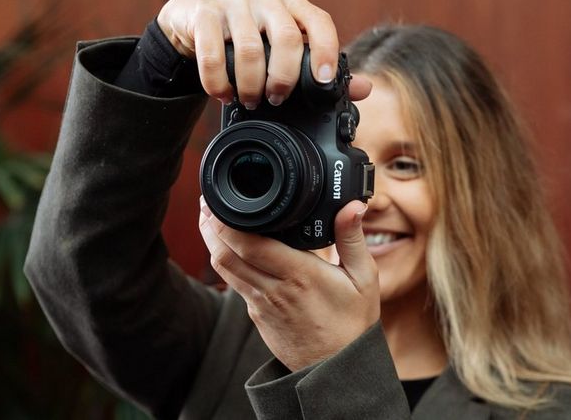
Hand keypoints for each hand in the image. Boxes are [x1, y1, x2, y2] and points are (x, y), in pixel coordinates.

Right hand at [157, 0, 370, 104]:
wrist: (193, 17)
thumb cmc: (247, 36)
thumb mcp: (282, 49)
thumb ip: (320, 68)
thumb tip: (364, 89)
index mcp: (292, 8)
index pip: (319, 21)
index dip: (326, 50)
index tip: (323, 81)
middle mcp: (267, 0)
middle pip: (287, 39)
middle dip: (284, 77)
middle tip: (275, 99)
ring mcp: (234, 3)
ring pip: (250, 49)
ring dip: (250, 84)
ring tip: (248, 100)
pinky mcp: (203, 13)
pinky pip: (213, 52)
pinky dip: (218, 80)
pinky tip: (222, 93)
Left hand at [199, 198, 379, 371]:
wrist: (336, 370)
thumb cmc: (352, 323)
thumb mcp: (363, 279)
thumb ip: (352, 239)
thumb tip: (352, 205)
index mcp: (298, 275)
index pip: (250, 244)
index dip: (227, 221)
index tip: (220, 199)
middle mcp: (273, 289)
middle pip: (225, 254)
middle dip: (210, 226)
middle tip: (207, 201)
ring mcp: (260, 304)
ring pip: (224, 269)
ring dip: (212, 242)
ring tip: (210, 217)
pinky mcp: (257, 315)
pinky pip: (235, 283)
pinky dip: (227, 262)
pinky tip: (232, 247)